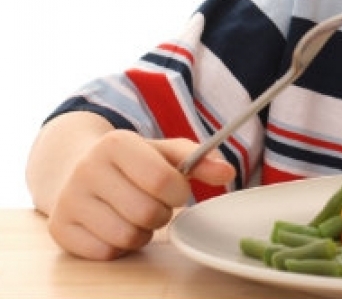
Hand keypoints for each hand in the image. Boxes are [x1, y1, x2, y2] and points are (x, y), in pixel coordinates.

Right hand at [46, 129, 234, 259]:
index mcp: (116, 144)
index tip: (176, 189)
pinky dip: (120, 246)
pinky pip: (106, 252)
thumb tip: (227, 173)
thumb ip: (200, 159)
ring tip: (137, 214)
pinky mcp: (59, 229)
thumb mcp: (165, 152)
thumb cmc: (133, 162)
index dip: (178, 191)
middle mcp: (87, 169)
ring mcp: (68, 200)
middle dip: (162, 213)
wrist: (76, 168)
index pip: (162, 180)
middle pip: (147, 212)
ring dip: (143, 232)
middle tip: (156, 204)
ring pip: (126, 236)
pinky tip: (116, 225)